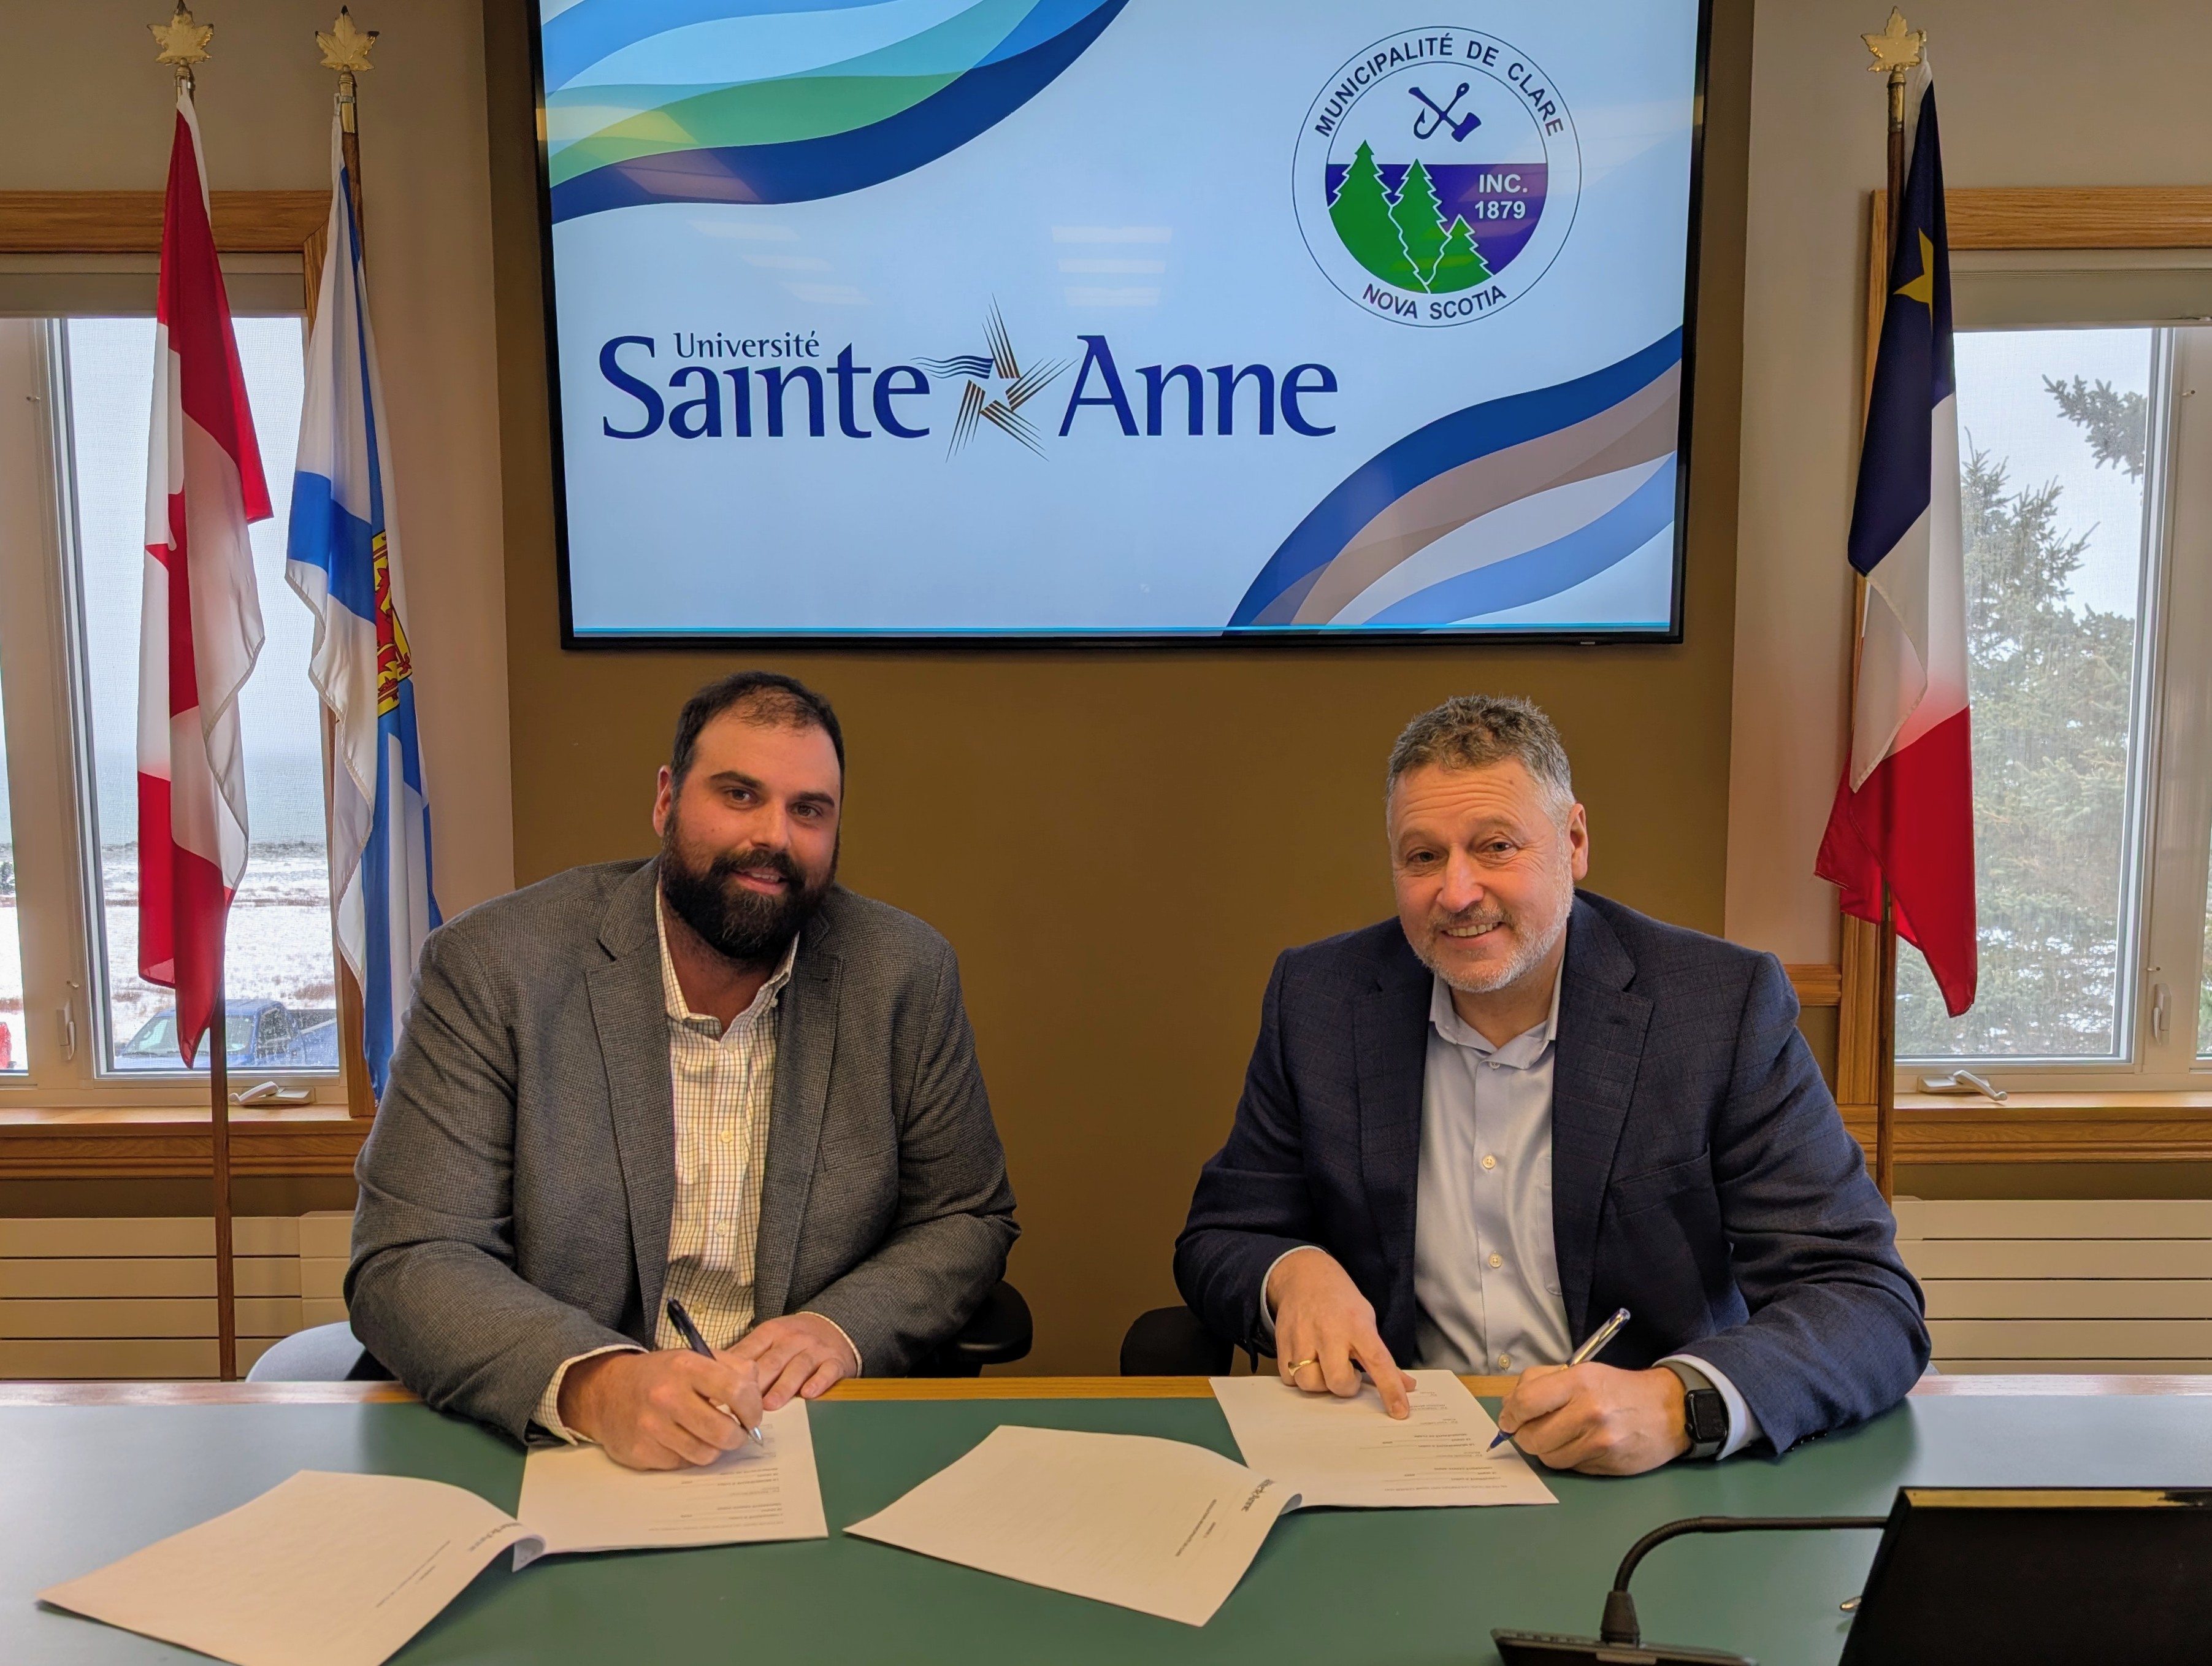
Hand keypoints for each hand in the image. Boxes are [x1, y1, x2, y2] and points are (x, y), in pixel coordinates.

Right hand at [558, 1348, 763, 1470]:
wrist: (607, 1392)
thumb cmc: (659, 1375)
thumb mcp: (694, 1358)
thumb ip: (733, 1368)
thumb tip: (758, 1392)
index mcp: (686, 1367)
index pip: (737, 1390)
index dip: (753, 1408)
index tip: (753, 1415)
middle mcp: (667, 1396)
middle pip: (724, 1432)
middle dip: (739, 1436)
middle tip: (737, 1432)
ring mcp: (652, 1427)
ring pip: (706, 1454)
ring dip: (715, 1448)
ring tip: (710, 1435)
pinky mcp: (642, 1452)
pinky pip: (682, 1464)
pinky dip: (689, 1455)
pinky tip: (683, 1440)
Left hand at [726, 1312, 857, 1410]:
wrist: (834, 1327)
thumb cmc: (792, 1340)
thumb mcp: (768, 1338)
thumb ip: (745, 1355)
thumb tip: (713, 1377)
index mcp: (771, 1332)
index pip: (750, 1350)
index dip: (734, 1372)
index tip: (718, 1391)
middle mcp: (793, 1339)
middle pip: (772, 1361)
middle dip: (757, 1383)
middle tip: (741, 1404)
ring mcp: (815, 1350)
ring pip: (798, 1367)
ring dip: (784, 1386)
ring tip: (770, 1405)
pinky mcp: (835, 1362)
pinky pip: (827, 1372)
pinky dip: (819, 1382)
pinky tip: (809, 1394)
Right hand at [1267, 1248, 1415, 1417]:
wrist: (1304, 1276)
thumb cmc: (1340, 1301)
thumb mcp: (1366, 1319)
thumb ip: (1382, 1355)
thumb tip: (1406, 1385)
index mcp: (1357, 1324)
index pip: (1378, 1361)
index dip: (1390, 1389)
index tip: (1400, 1411)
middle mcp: (1328, 1331)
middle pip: (1338, 1381)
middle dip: (1345, 1385)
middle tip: (1347, 1371)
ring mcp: (1302, 1336)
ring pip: (1310, 1383)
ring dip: (1320, 1383)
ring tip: (1325, 1366)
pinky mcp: (1282, 1342)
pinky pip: (1289, 1379)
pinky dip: (1299, 1377)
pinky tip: (1307, 1361)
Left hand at [1498, 1363, 1689, 1474]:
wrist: (1669, 1409)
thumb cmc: (1619, 1388)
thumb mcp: (1582, 1370)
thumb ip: (1541, 1382)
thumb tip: (1509, 1405)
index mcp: (1578, 1383)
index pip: (1526, 1402)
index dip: (1510, 1414)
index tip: (1508, 1419)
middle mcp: (1588, 1413)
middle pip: (1532, 1437)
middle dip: (1525, 1435)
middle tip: (1532, 1428)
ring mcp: (1598, 1443)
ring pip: (1548, 1458)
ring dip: (1546, 1449)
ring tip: (1559, 1435)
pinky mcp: (1606, 1465)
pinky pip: (1570, 1467)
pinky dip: (1567, 1458)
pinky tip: (1579, 1444)